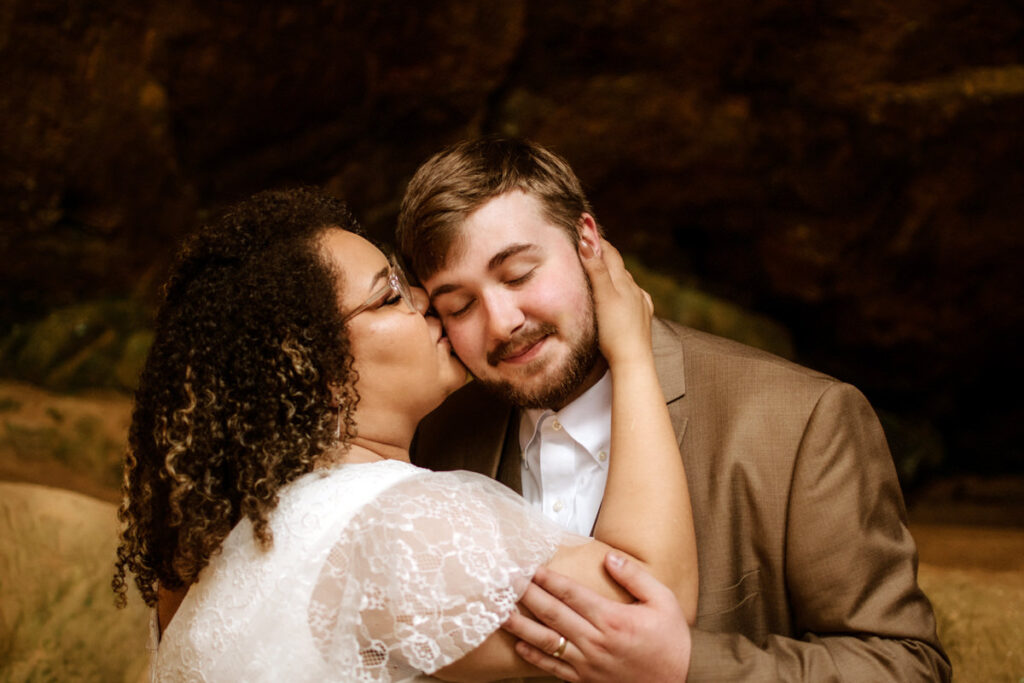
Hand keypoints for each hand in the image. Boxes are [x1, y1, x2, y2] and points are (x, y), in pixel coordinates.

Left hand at [503, 552, 691, 681]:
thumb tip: (609, 558)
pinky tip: (520, 644)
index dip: (548, 579)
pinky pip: (554, 668)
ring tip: (501, 612)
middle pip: (553, 613)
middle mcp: (595, 641)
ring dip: (522, 625)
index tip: (531, 567)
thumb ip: (635, 577)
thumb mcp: (663, 601)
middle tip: (508, 581)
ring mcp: (588, 663)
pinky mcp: (585, 680)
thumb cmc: (671, 642)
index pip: (572, 593)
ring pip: (547, 641)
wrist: (680, 682)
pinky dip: (534, 657)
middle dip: (527, 594)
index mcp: (613, 619)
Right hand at [579, 238, 653, 368]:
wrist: (633, 361)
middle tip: (591, 241)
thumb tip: (587, 240)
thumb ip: (596, 270)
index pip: (609, 253)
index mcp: (623, 282)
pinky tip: (626, 294)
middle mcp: (634, 289)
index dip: (596, 239)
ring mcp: (640, 304)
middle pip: (618, 264)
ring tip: (603, 267)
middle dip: (604, 252)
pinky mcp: (642, 318)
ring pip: (626, 281)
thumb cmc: (615, 331)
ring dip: (614, 271)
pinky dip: (625, 290)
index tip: (585, 225)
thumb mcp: (603, 297)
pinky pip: (634, 297)